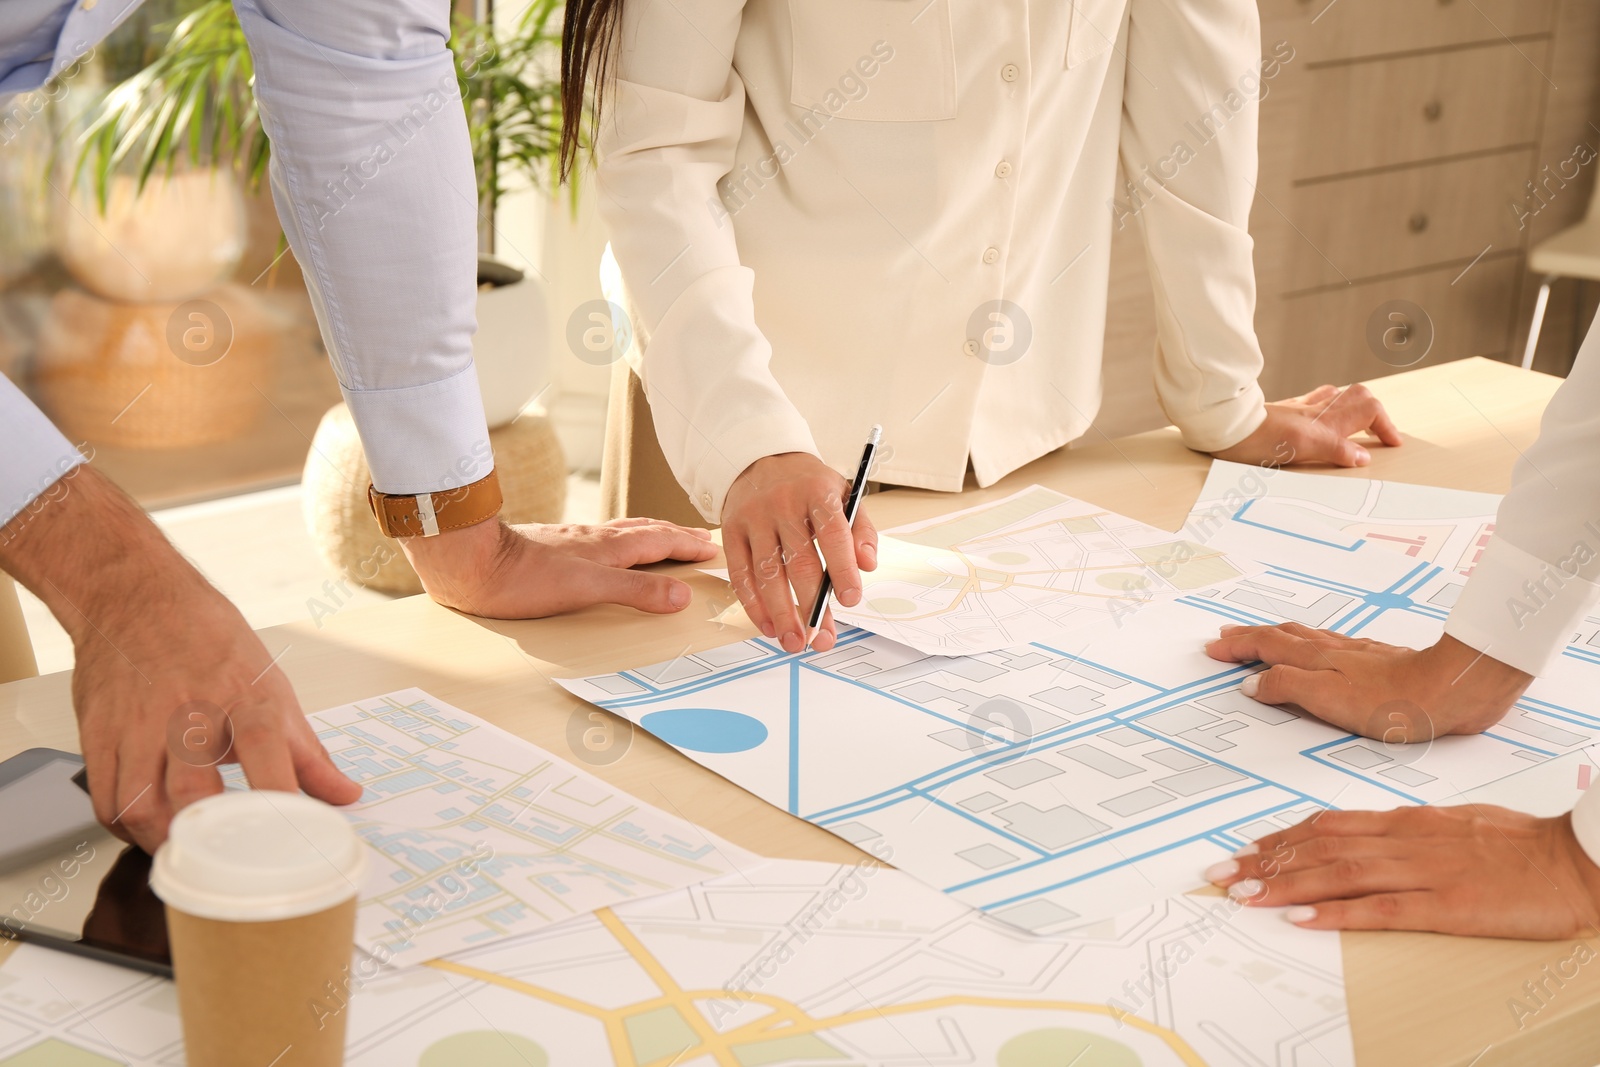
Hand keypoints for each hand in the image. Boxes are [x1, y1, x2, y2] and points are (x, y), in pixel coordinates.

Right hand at [0, 467, 359, 851]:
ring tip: (186, 856)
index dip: (281, 796)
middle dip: (209, 836)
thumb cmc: (210, 642)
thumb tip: (346, 795)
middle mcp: (189, 714)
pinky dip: (125, 828)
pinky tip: (147, 832)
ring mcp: (138, 726)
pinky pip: (104, 798)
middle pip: (192, 790)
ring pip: (139, 804)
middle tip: (228, 863)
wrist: (137, 597)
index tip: (296, 836)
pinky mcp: (99, 734)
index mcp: (243, 697)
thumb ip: (309, 753)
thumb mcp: (274, 688)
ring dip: (162, 842)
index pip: (267, 750)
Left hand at [402, 516, 717, 618]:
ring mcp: (573, 542)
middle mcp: (594, 540)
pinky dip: (621, 542)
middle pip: (645, 532)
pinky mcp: (553, 549)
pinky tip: (607, 549)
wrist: (471, 565)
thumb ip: (634, 591)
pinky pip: (602, 541)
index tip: (712, 546)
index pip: (659, 541)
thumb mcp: (587, 589)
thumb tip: (680, 595)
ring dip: (650, 535)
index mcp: (607, 547)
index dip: (687, 544)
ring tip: (664, 538)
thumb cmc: (522, 579)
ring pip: (624, 533)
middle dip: (675, 535)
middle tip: (699, 539)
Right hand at [722, 452, 876, 652]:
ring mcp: (754, 519)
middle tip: (822, 637)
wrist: (761, 460)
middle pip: (798, 561)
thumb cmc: (808, 486)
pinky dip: (753, 605)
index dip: (842, 568)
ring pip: (766, 573)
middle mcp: (782, 504)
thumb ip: (861, 530)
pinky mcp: (731, 532)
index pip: (832, 533)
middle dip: (812, 605)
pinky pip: (740, 575)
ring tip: (794, 641)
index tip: (851, 600)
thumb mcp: (844, 494)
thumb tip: (868, 565)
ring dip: (781, 613)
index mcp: (817, 492)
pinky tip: (768, 626)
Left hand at [1202, 805, 1599, 939]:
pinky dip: (1339, 913)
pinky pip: (1383, 909)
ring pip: (1340, 872)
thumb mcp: (1454, 826)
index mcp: (1407, 822)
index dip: (1281, 837)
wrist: (1574, 858)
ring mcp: (1425, 872)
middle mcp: (1406, 840)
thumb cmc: (1520, 844)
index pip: (1328, 826)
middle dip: (1265, 861)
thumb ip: (1408, 833)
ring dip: (1286, 884)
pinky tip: (1305, 919)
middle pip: (1321, 847)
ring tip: (1244, 894)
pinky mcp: (1449, 905)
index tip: (1244, 850)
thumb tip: (1368, 838)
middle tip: (1222, 875)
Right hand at [1204, 625, 1529, 739]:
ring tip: (1264, 638)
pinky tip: (1322, 652)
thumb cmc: (1397, 702)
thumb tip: (1253, 683)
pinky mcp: (1381, 665)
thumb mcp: (1328, 699)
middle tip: (1228, 636)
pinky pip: (1331, 648)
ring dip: (1278, 637)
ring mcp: (1358, 656)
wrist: (1455, 690)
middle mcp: (1333, 652)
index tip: (1214, 649)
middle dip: (1251, 636)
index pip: (1265, 647)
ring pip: (1306, 640)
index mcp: (1315, 659)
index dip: (1237, 647)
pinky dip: (1310, 646)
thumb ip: (1287, 688)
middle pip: (1282, 637)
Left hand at [1213, 384, 1402, 466]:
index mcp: (1324, 419)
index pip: (1369, 410)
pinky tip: (1319, 414)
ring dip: (1351, 408)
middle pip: (1357, 396)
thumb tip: (1363, 457)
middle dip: (1374, 412)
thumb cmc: (1256, 439)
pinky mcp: (1281, 414)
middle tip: (1380, 434)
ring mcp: (1297, 410)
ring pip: (1334, 398)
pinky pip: (1309, 402)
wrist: (1222, 428)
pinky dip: (1323, 406)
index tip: (1392, 444)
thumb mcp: (1301, 447)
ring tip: (1358, 426)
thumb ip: (1335, 449)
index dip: (1385, 425)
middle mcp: (1314, 410)